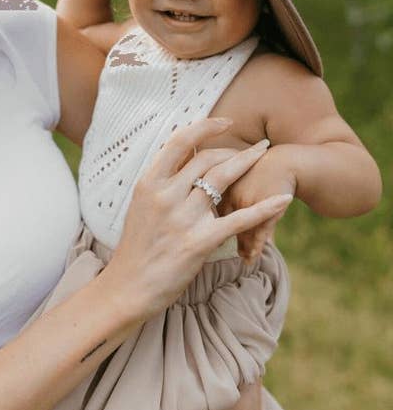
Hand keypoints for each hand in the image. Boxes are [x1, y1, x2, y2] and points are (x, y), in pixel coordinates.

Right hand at [101, 120, 293, 322]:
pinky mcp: (199, 242)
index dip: (205, 127)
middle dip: (235, 150)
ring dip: (248, 164)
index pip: (180, 142)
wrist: (126, 287)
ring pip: (223, 180)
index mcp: (149, 183)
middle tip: (255, 148)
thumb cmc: (136, 249)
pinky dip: (265, 208)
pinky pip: (239, 219)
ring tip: (265, 156)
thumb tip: (184, 162)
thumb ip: (161, 185)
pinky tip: (284, 199)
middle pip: (207, 159)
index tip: (224, 122)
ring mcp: (182, 218)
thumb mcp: (140, 207)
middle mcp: (165, 195)